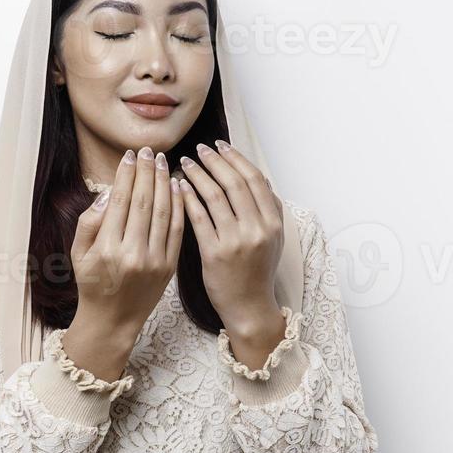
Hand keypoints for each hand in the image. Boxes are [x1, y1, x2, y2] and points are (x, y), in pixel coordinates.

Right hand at [65, 146, 183, 379]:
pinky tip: (177, 187)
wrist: (113, 321)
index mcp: (107, 248)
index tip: (130, 155)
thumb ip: (89, 221)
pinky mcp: (170, 267)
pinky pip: (176, 230)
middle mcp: (132, 254)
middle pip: (144, 202)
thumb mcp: (78, 253)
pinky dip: (178, 206)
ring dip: (165, 183)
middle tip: (149, 151)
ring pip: (163, 213)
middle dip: (147, 172)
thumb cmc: (92, 284)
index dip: (127, 175)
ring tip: (164, 162)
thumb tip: (109, 191)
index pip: (121, 201)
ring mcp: (154, 261)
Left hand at [177, 139, 288, 366]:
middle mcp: (257, 229)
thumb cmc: (257, 270)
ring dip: (197, 174)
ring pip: (214, 196)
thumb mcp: (274, 238)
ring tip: (184, 163)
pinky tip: (178, 186)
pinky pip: (198, 218)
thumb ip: (270, 208)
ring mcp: (236, 241)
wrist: (249, 306)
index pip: (254, 179)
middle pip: (234, 182)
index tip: (220, 146)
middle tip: (198, 149)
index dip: (236, 158)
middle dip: (214, 161)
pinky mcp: (215, 253)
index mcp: (273, 222)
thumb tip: (261, 177)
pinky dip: (187, 198)